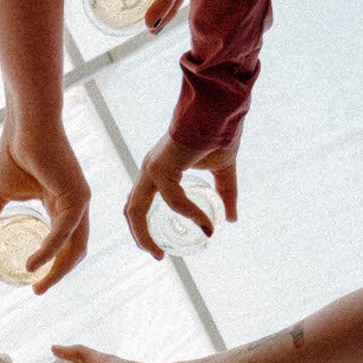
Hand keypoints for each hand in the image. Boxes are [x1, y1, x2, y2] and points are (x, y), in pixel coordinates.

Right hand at [0, 116, 90, 293]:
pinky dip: (50, 251)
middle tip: (38, 292)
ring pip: (74, 246)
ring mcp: (80, 200)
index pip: (64, 242)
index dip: (51, 264)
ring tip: (38, 284)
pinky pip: (64, 232)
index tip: (33, 282)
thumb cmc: (15, 150)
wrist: (25, 124)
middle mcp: (76, 204)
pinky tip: (34, 265)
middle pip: (74, 249)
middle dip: (58, 274)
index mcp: (62, 204)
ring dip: (57, 269)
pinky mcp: (77, 196)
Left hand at [125, 135, 238, 259]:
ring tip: (161, 253)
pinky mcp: (163, 166)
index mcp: (158, 170)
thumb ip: (224, 193)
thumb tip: (231, 218)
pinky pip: (173, 199)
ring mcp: (153, 168)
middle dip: (139, 237)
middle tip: (157, 256)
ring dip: (145, 235)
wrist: (221, 106)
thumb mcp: (223, 169)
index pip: (141, 202)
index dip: (147, 226)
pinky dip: (188, 214)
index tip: (164, 246)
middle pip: (131, 210)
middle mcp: (150, 169)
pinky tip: (204, 223)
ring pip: (136, 209)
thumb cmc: (219, 129)